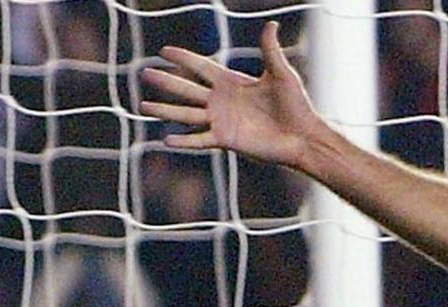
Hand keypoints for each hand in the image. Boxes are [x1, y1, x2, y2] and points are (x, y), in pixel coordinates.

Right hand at [142, 22, 329, 169]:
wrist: (304, 137)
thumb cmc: (297, 106)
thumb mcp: (281, 74)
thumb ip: (270, 50)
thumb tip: (272, 24)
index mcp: (232, 83)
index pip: (201, 67)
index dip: (183, 59)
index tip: (164, 51)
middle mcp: (222, 101)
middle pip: (187, 89)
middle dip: (166, 82)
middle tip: (144, 73)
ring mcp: (222, 121)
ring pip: (186, 114)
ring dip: (165, 110)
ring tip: (143, 105)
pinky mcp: (226, 139)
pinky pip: (199, 140)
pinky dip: (184, 141)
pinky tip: (166, 139)